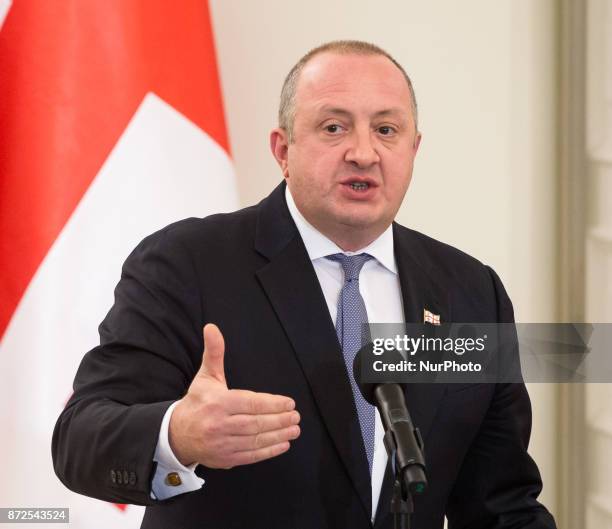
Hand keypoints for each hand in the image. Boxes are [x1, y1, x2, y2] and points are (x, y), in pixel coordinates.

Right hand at [169, 323, 299, 467]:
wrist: (177, 434)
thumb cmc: (198, 401)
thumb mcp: (206, 375)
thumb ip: (214, 352)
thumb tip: (212, 327)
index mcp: (218, 403)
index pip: (250, 403)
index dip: (272, 404)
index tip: (289, 403)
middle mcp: (220, 424)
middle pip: (256, 423)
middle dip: (279, 420)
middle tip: (296, 416)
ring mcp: (223, 444)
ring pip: (256, 440)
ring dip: (279, 435)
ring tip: (295, 429)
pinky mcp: (226, 459)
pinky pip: (251, 456)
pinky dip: (269, 451)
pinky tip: (283, 443)